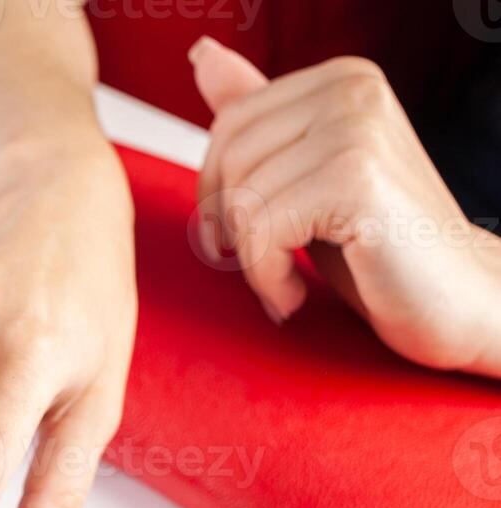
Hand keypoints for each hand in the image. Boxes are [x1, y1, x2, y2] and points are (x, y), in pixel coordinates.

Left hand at [191, 36, 500, 374]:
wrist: (455, 299)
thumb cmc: (378, 247)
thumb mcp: (303, 177)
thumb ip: (260, 119)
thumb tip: (203, 56)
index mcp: (341, 79)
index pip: (230, 125)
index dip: (220, 193)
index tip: (244, 236)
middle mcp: (353, 91)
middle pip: (230, 158)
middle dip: (233, 226)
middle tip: (266, 265)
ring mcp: (358, 131)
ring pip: (242, 197)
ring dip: (252, 261)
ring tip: (287, 282)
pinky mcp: (356, 180)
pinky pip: (262, 230)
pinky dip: (266, 277)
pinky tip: (295, 294)